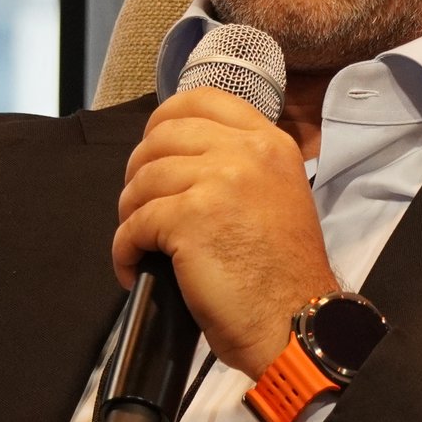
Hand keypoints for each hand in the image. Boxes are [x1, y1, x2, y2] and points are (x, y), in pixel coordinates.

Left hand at [113, 88, 338, 375]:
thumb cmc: (285, 275)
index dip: (165, 119)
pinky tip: (134, 268)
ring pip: (143, 179)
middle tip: (142, 207)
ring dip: (130, 214)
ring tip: (141, 242)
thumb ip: (241, 167)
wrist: (296, 322)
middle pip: (163, 136)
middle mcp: (246, 152)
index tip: (154, 148)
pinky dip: (125, 249)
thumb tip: (182, 161)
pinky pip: (134, 223)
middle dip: (140, 171)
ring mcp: (218, 181)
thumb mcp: (279, 196)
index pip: (203, 99)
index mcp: (269, 144)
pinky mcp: (190, 217)